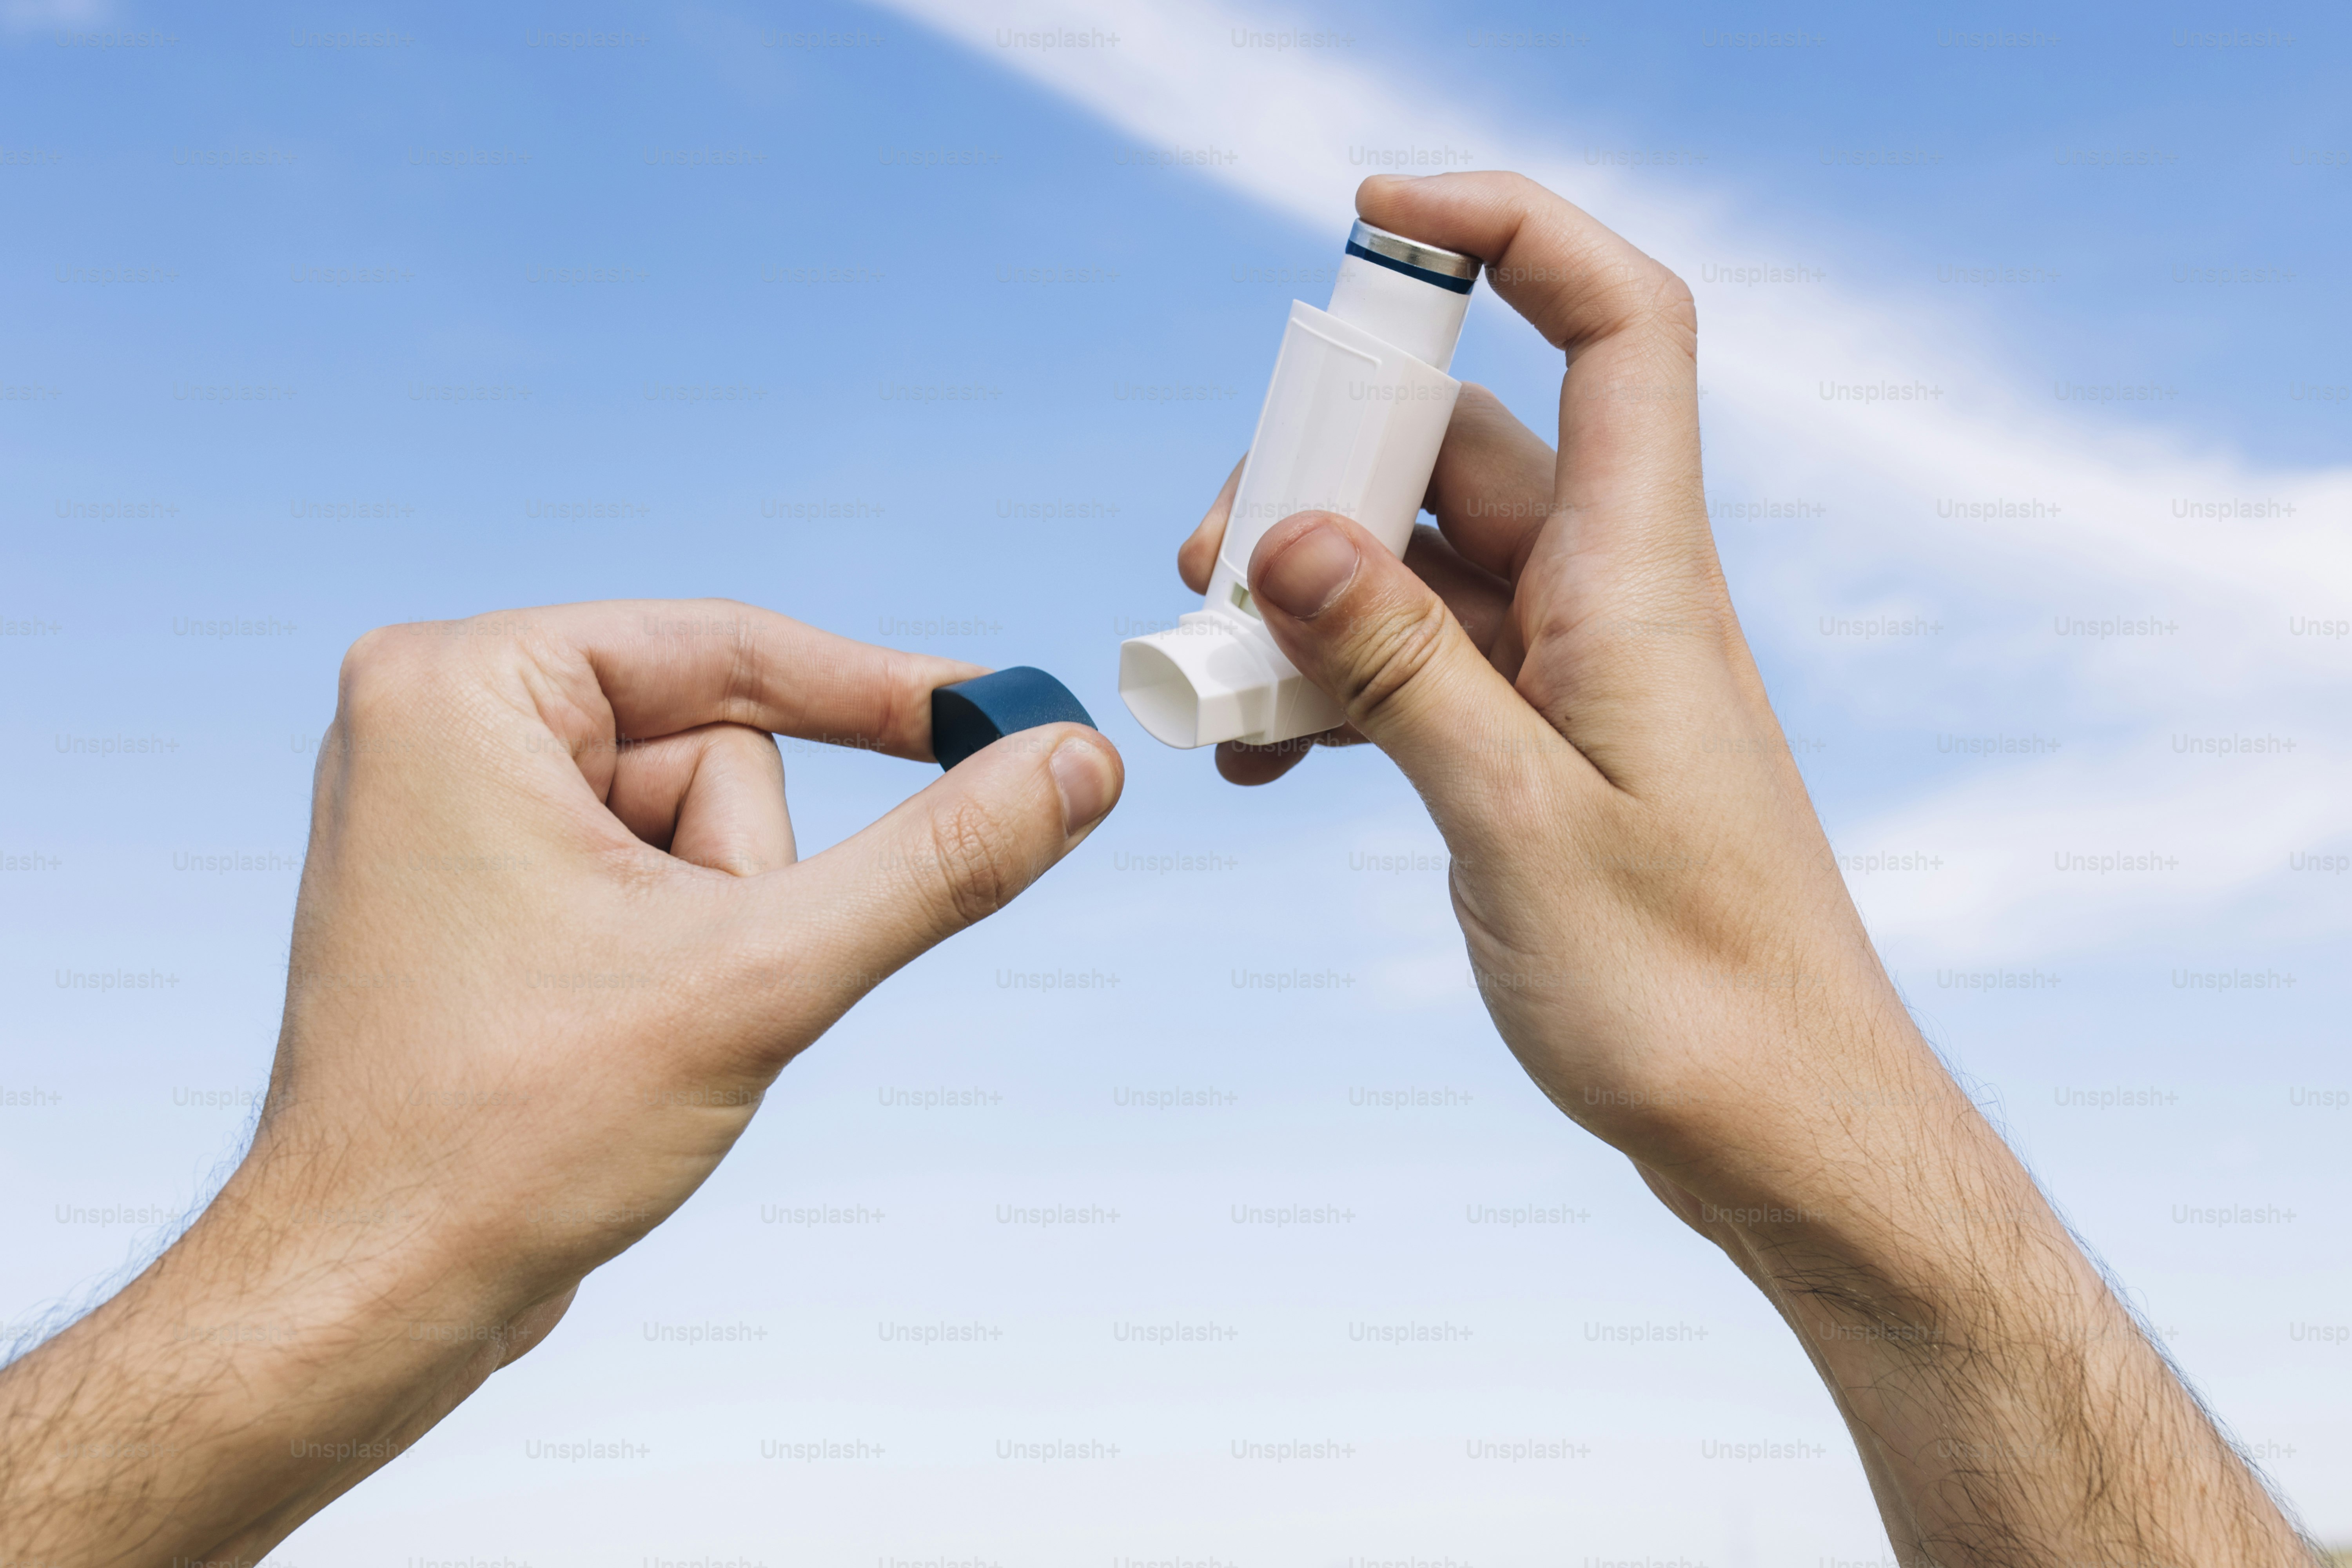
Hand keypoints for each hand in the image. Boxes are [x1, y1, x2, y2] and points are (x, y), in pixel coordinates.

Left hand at [0, 600, 1119, 1566]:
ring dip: (716, 933)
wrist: (369, 1298)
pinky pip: (651, 874)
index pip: (732, 649)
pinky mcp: (484, 887)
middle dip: (744, 881)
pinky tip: (611, 1037)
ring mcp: (455, 807)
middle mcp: (441, 720)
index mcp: (463, 685)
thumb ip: (935, 863)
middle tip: (692, 984)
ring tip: (635, 1027)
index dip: (886, 693)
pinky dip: (679, 954)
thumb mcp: (760, 977)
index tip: (1011, 711)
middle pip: (717, 749)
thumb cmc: (508, 1136)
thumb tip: (1077, 764)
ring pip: (695, 825)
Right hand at [1183, 172, 2310, 1566]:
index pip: (1615, 324)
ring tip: (1210, 696)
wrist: (1773, 1123)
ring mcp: (1575, 670)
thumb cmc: (1686, 989)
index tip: (1376, 211)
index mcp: (1641, 579)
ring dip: (1305, 606)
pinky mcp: (1542, 743)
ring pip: (1418, 565)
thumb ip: (1403, 668)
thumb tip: (1289, 533)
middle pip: (1456, 448)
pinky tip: (1263, 766)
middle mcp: (1612, 597)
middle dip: (1318, 475)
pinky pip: (1420, 664)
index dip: (1513, 229)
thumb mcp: (1519, 821)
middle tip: (1207, 569)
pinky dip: (1336, 691)